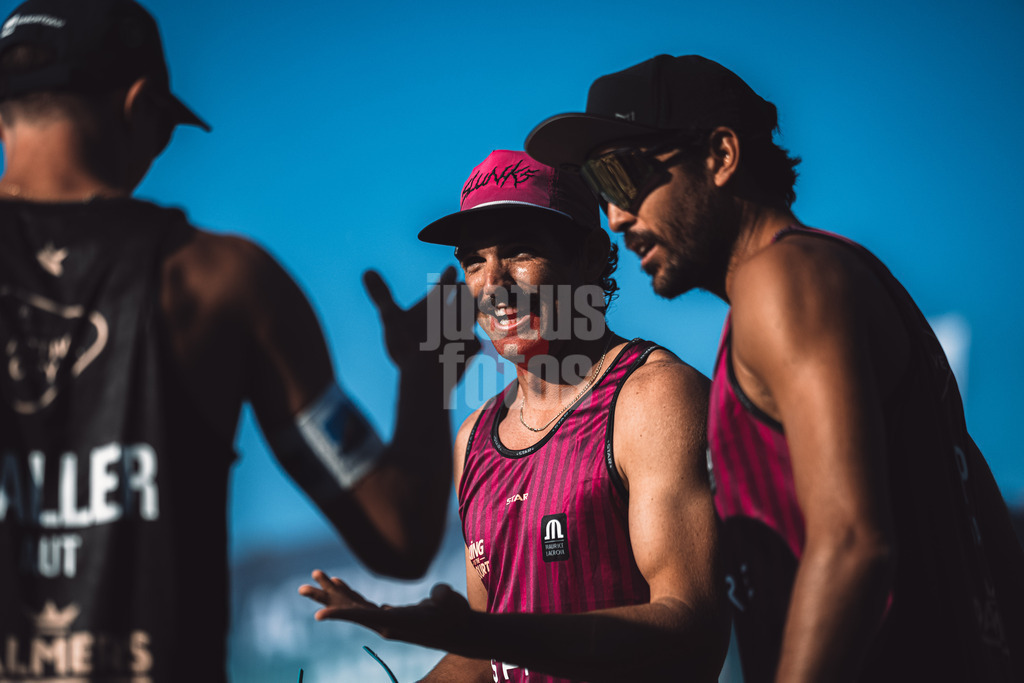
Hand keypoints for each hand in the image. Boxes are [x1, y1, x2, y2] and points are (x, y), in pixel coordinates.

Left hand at [299, 570, 470, 649]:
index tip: (318, 615)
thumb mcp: (452, 605)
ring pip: (353, 606)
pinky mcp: (388, 615)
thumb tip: (438, 594)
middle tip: (302, 587)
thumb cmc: (456, 615)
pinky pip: (362, 604)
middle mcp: (385, 624)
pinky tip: (338, 583)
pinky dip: (349, 592)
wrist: (460, 630)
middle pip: (349, 610)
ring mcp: (385, 620)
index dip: (341, 614)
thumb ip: (444, 598)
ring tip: (314, 579)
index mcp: (396, 621)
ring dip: (333, 592)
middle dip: (326, 597)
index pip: (363, 616)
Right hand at [363, 266, 479, 385]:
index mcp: (437, 303)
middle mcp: (456, 314)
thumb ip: (380, 294)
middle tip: (462, 287)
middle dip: (463, 291)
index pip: (446, 281)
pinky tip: (470, 343)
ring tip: (470, 310)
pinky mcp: (473, 349)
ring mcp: (467, 331)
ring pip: (474, 316)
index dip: (448, 273)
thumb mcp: (390, 317)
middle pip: (465, 296)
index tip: (451, 268)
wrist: (428, 377)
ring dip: (471, 311)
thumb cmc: (407, 345)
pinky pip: (475, 341)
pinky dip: (471, 340)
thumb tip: (367, 271)